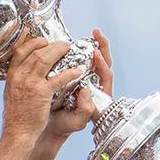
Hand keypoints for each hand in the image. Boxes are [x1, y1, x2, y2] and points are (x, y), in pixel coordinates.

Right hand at [2, 33, 82, 141]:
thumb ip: (17, 81)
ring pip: (46, 59)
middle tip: (62, 44)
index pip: (20, 52)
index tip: (43, 40)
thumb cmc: (17, 117)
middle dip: (51, 45)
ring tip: (69, 49)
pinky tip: (78, 71)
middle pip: (35, 52)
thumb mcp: (11, 94)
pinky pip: (58, 78)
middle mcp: (19, 77)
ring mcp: (30, 84)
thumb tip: (23, 71)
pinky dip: (70, 73)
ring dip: (59, 51)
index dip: (33, 43)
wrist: (18, 133)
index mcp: (12, 76)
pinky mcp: (42, 93)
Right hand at [39, 28, 114, 143]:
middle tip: (97, 32)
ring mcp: (87, 79)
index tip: (96, 53)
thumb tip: (86, 92)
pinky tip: (74, 42)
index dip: (103, 63)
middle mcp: (95, 84)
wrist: (53, 126)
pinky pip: (82, 61)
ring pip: (94, 59)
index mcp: (99, 94)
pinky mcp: (76, 77)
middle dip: (103, 45)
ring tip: (91, 33)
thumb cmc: (66, 125)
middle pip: (105, 62)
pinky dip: (81, 50)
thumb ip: (84, 110)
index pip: (106, 74)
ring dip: (94, 45)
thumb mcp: (77, 122)